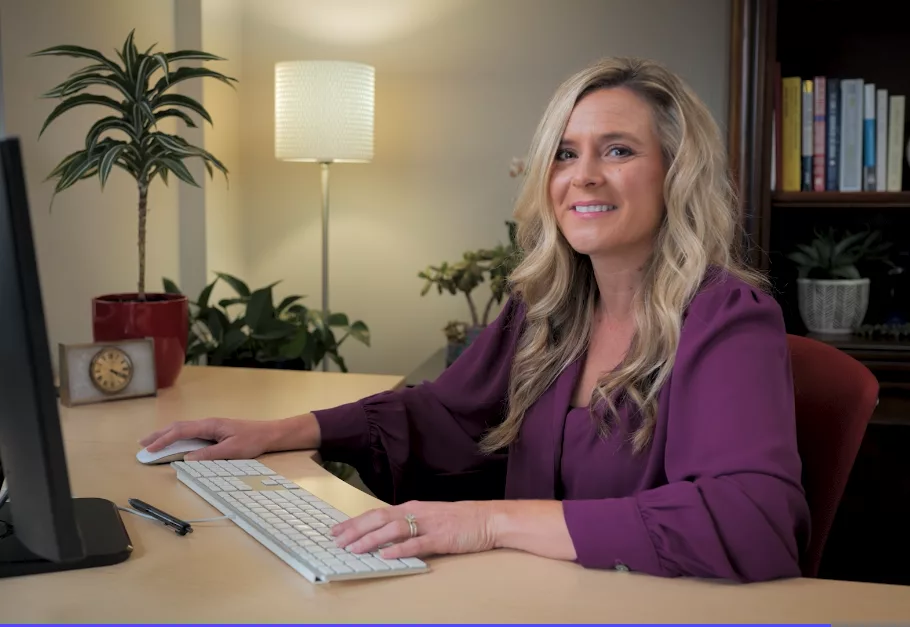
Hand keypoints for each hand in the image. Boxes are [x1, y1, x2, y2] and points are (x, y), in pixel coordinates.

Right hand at [139, 417, 282, 460]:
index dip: (163, 440)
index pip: (180, 431)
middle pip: (177, 427)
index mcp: (210, 425)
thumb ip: (209, 454)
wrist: (268, 434)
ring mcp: (210, 427)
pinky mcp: (214, 432)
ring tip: (151, 443)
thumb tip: (187, 458)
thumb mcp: (231, 450)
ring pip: (183, 429)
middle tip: (142, 444)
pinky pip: (190, 433)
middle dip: (158, 435)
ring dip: (166, 435)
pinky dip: (177, 437)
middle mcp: (207, 423)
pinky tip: (173, 443)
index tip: (149, 449)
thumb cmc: (252, 440)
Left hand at [331, 500, 496, 559]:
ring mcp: (428, 524)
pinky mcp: (440, 537)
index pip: (376, 513)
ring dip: (371, 539)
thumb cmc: (458, 519)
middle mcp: (416, 512)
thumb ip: (408, 524)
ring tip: (354, 549)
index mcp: (411, 508)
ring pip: (393, 529)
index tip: (336, 530)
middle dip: (355, 529)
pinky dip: (399, 549)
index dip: (355, 522)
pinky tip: (386, 555)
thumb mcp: (429, 517)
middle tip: (337, 541)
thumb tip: (384, 537)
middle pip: (379, 518)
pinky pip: (416, 543)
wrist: (487, 518)